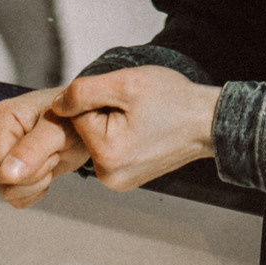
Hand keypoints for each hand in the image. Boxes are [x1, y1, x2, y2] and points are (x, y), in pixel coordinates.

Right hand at [0, 86, 91, 208]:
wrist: (81, 125)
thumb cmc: (72, 118)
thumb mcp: (60, 130)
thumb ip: (34, 149)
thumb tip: (6, 173)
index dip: (30, 166)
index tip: (49, 147)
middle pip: (1, 180)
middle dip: (35, 173)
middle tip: (53, 150)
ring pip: (8, 190)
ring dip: (38, 180)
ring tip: (50, 155)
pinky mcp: (4, 171)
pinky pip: (15, 197)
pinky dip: (36, 188)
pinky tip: (45, 167)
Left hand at [52, 66, 220, 191]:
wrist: (208, 121)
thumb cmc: (175, 100)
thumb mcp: (127, 83)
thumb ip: (84, 91)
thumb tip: (57, 104)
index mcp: (107, 155)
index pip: (75, 116)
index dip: (96, 98)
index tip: (122, 97)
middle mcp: (109, 176)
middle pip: (85, 130)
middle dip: (103, 112)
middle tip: (135, 107)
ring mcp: (118, 181)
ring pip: (97, 139)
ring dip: (112, 122)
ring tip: (141, 117)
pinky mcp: (126, 178)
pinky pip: (109, 149)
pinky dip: (120, 135)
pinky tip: (141, 128)